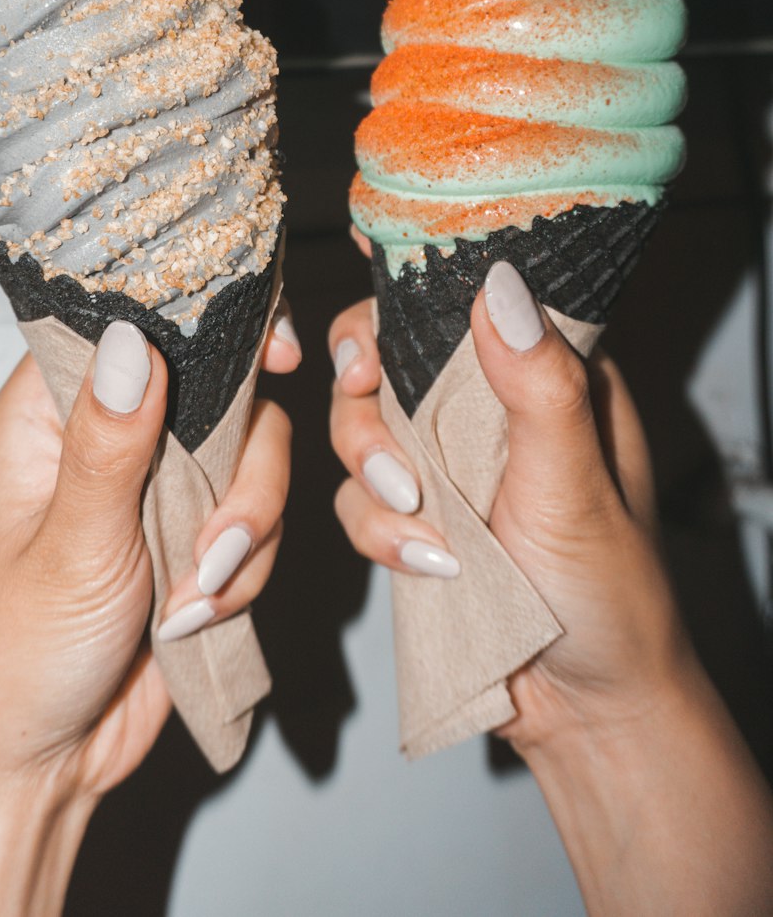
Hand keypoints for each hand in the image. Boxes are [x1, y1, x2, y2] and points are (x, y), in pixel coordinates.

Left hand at [0, 302, 298, 915]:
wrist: (42, 763)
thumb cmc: (16, 653)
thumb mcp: (69, 545)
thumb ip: (110, 442)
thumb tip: (134, 340)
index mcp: (51, 411)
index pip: (132, 325)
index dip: (205, 323)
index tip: (269, 351)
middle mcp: (111, 433)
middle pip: (220, 387)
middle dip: (239, 470)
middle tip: (221, 533)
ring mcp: (158, 484)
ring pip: (254, 458)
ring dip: (242, 534)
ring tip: (193, 598)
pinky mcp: (197, 535)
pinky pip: (261, 522)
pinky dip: (246, 572)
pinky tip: (194, 618)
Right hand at [328, 265, 689, 752]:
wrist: (588, 711)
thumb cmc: (611, 595)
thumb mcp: (575, 485)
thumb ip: (538, 386)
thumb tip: (498, 285)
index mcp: (549, 374)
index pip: (472, 295)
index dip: (412, 275)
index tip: (363, 260)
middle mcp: (493, 405)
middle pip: (390, 352)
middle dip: (369, 389)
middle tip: (364, 395)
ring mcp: (450, 460)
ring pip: (362, 423)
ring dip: (373, 468)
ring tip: (420, 520)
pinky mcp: (418, 513)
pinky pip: (360, 498)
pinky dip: (379, 529)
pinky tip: (429, 566)